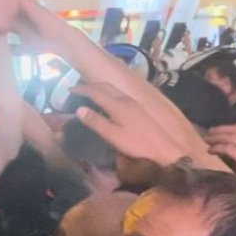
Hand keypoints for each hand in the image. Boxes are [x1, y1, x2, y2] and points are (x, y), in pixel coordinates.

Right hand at [70, 82, 189, 165]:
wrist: (165, 149)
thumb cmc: (137, 145)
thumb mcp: (113, 136)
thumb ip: (96, 122)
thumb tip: (79, 109)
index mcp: (117, 105)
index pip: (96, 92)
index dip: (82, 89)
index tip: (69, 89)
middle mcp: (126, 99)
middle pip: (105, 86)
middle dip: (90, 85)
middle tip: (78, 89)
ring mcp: (135, 102)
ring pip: (114, 89)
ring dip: (100, 88)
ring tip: (91, 93)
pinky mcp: (140, 108)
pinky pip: (120, 94)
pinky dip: (109, 93)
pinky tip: (110, 101)